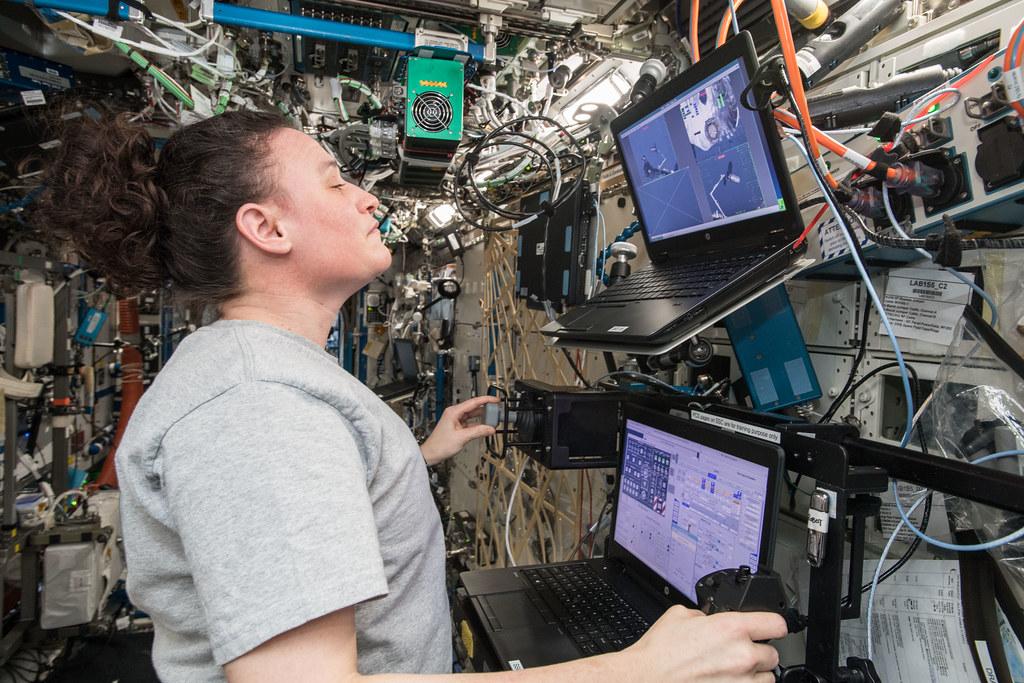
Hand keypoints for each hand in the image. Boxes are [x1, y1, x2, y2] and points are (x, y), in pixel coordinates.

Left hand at [420, 395, 498, 465]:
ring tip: (493, 419)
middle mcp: (455, 413)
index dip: (486, 400)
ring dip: (483, 417)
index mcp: (454, 412)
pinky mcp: (457, 426)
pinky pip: (471, 422)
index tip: (496, 400)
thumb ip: (478, 432)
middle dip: (486, 409)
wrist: (431, 454)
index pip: (474, 402)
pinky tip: (485, 427)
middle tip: (497, 410)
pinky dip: (478, 424)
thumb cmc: (440, 445)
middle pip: (474, 407)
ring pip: (473, 415)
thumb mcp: (462, 438)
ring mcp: (456, 420)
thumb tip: (490, 428)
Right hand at [619, 605, 785, 681]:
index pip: (777, 624)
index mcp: (731, 628)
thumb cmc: (659, 652)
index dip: (773, 624)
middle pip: (773, 654)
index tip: (770, 627)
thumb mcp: (681, 615)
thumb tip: (713, 619)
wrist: (646, 679)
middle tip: (740, 652)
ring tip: (733, 670)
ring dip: (754, 673)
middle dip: (758, 652)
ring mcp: (741, 682)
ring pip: (767, 677)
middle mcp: (742, 655)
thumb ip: (706, 616)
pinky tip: (728, 681)